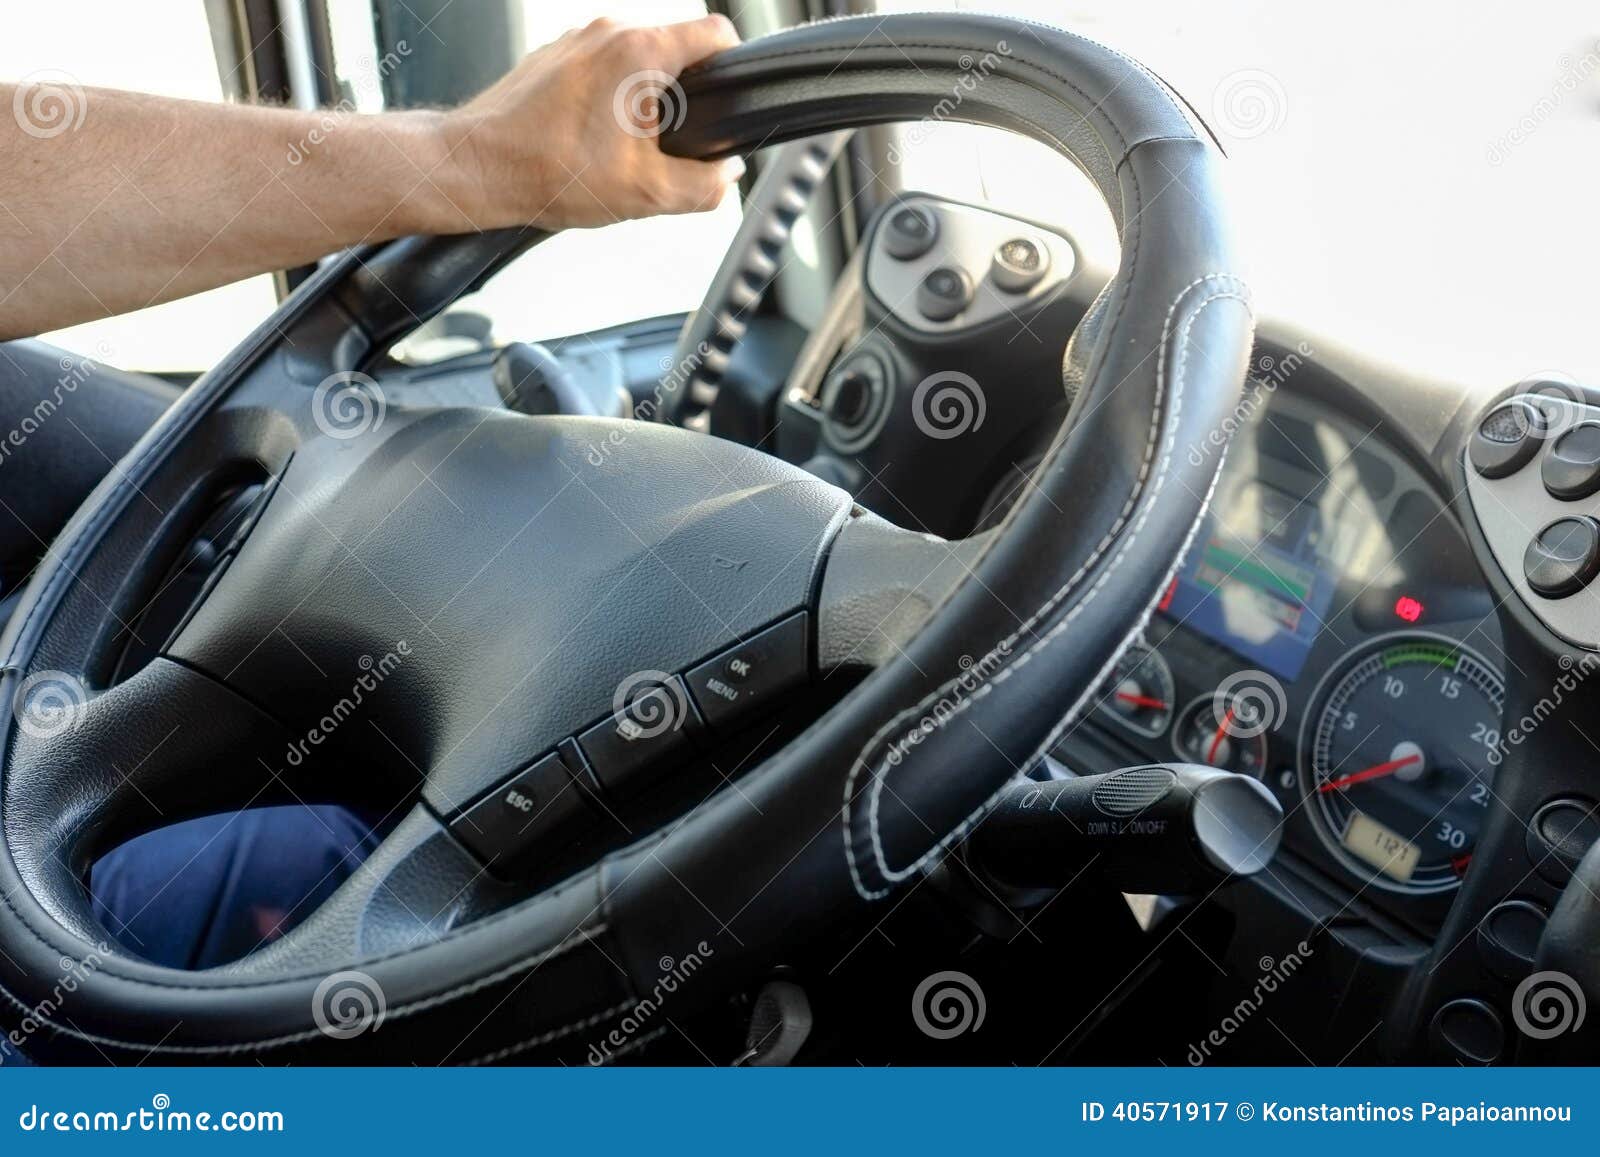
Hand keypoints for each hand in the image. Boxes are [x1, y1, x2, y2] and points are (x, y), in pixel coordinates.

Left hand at [443, 15, 744, 229]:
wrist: (478, 168)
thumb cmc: (549, 172)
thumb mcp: (646, 194)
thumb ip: (704, 185)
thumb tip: (726, 175)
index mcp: (640, 52)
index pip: (715, 33)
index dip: (733, 66)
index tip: (729, 98)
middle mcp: (609, 31)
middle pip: (676, 49)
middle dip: (683, 96)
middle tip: (667, 146)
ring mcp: (578, 38)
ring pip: (636, 59)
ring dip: (643, 99)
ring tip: (623, 149)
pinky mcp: (555, 54)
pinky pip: (601, 67)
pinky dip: (608, 99)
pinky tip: (591, 141)